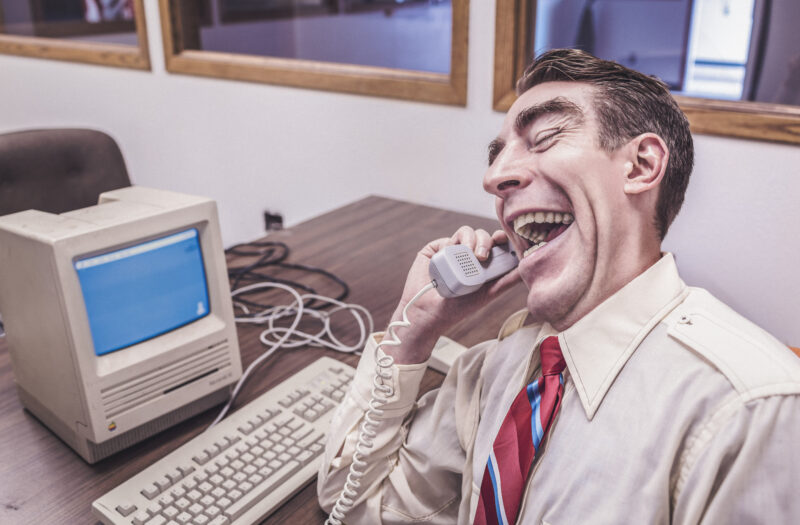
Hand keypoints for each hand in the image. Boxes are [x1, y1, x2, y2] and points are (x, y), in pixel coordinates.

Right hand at [385, 226, 520, 363]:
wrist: (427, 312)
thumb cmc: (458, 307)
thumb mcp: (488, 294)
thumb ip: (507, 280)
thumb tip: (526, 268)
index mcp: (483, 264)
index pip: (496, 245)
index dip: (503, 238)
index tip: (506, 239)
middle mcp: (468, 255)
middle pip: (483, 236)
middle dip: (486, 240)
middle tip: (483, 255)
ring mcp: (452, 250)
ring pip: (467, 232)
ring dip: (471, 239)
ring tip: (469, 254)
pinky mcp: (436, 248)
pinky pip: (449, 238)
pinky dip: (452, 243)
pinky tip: (450, 255)